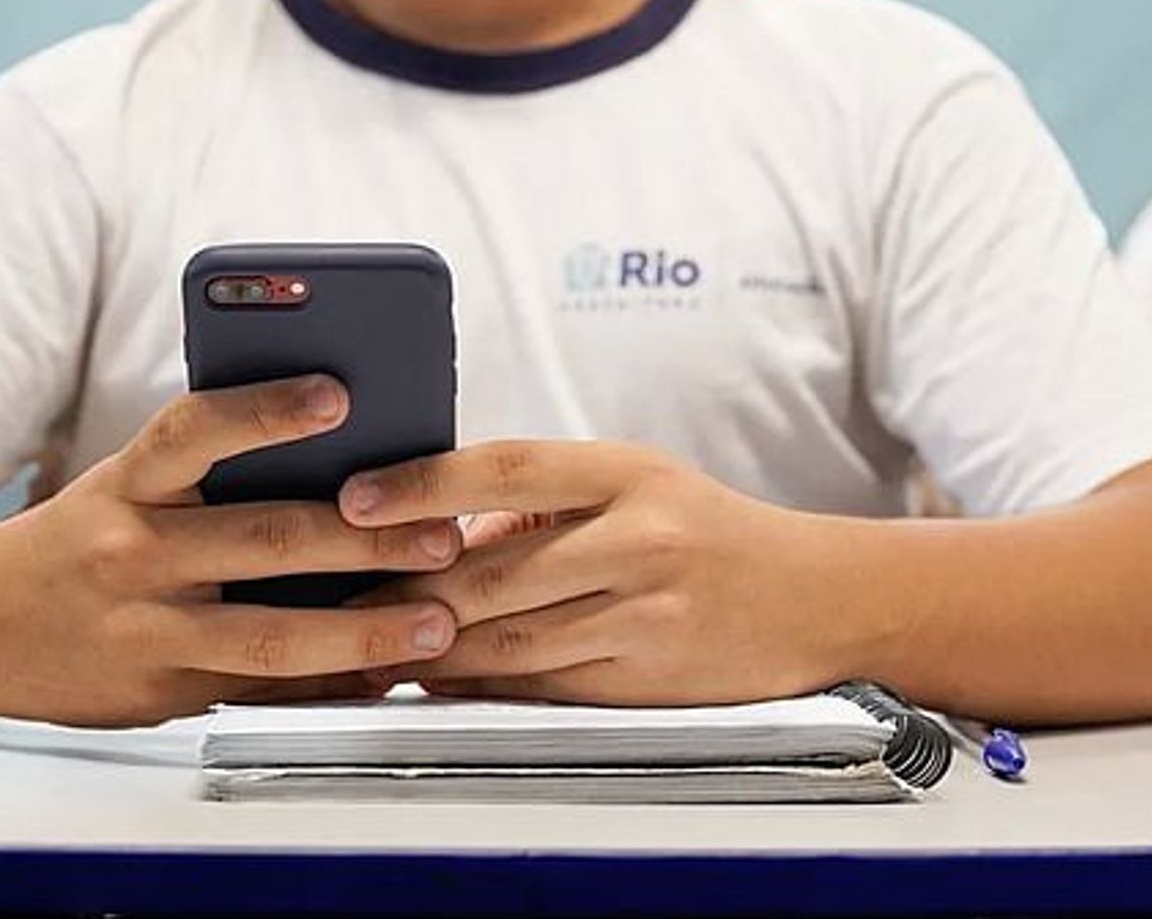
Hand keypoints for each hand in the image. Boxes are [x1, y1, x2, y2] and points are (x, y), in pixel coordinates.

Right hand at [0, 375, 460, 725]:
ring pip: (268, 634)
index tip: (338, 394)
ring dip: (363, 630)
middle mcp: (132, 551)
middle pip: (261, 538)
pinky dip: (327, 683)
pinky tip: (386, 675)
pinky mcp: (158, 693)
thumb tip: (340, 459)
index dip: (267, 410)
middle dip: (364, 539)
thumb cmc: (76, 542)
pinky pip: (258, 689)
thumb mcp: (124, 488)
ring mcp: (144, 630)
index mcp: (126, 483)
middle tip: (441, 535)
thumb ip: (208, 476)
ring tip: (437, 622)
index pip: (196, 431)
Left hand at [344, 441, 865, 704]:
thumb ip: (540, 501)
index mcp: (626, 472)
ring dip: (425, 646)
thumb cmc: (707, 532)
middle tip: (334, 590)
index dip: (420, 483)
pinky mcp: (644, 681)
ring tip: (367, 641)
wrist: (817, 600)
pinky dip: (475, 684)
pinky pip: (536, 686)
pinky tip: (434, 677)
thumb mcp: (636, 483)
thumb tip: (434, 529)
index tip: (354, 497)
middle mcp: (636, 539)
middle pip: (488, 570)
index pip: (503, 465)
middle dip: (400, 588)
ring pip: (503, 638)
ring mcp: (642, 614)